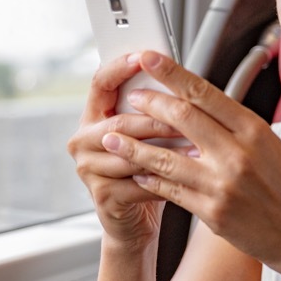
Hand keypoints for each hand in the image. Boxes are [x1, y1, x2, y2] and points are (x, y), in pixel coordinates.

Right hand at [68, 52, 186, 246]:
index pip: (99, 84)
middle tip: (186, 116)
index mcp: (92, 118)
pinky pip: (137, 183)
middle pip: (118, 122)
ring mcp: (88, 169)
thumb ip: (151, 110)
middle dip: (155, 119)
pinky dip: (166, 180)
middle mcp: (83, 141)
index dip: (120, 68)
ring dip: (166, 151)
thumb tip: (180, 78)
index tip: (143, 57)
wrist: (133, 223)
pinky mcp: (102, 196)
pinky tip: (188, 177)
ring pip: (129, 154)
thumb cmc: (145, 173)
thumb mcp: (146, 136)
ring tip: (197, 148)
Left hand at [99, 51, 280, 272]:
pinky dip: (150, 179)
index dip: (172, 73)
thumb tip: (198, 103)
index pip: (205, 93)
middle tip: (131, 97)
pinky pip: (171, 190)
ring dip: (134, 146)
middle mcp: (238, 154)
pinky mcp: (211, 212)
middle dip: (149, 104)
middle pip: (182, 117)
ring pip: (166, 157)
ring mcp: (222, 184)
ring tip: (113, 138)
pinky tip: (137, 171)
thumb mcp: (270, 145)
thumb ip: (235, 126)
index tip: (149, 58)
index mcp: (254, 130)